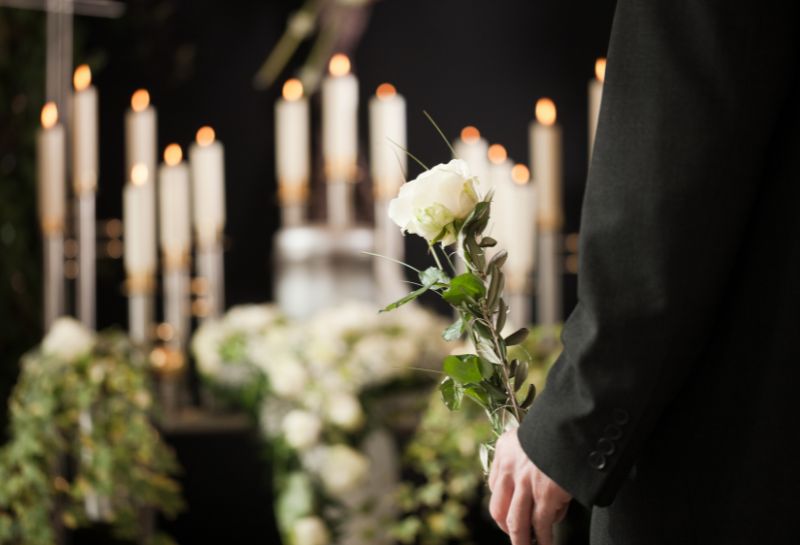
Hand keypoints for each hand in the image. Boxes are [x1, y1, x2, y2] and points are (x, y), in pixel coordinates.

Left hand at [488, 429, 571, 544]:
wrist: (574, 421)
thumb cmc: (560, 428)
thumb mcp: (534, 435)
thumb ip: (529, 456)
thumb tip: (538, 488)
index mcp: (505, 450)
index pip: (496, 486)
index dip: (504, 504)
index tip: (512, 512)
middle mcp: (510, 467)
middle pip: (499, 509)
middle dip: (506, 528)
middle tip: (517, 538)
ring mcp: (526, 482)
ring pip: (516, 522)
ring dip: (521, 541)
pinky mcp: (546, 493)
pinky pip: (540, 523)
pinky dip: (543, 538)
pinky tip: (546, 544)